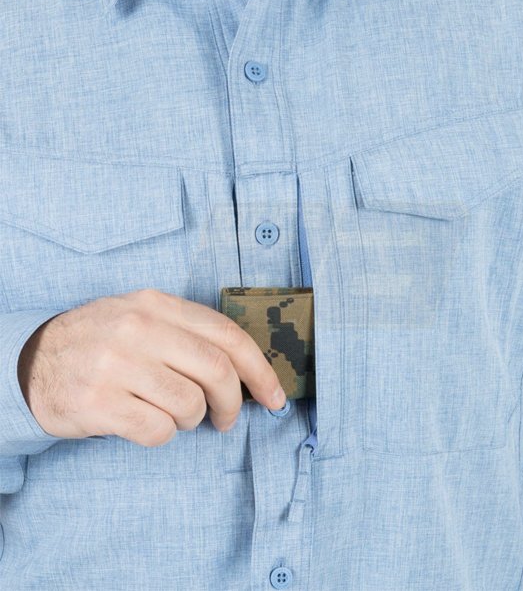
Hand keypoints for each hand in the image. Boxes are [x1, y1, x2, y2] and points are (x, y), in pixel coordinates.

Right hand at [16, 289, 286, 446]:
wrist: (31, 359)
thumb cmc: (103, 342)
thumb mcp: (143, 317)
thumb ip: (189, 334)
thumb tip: (248, 372)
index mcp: (157, 304)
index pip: (228, 335)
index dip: (260, 370)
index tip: (275, 397)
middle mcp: (138, 328)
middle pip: (217, 370)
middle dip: (234, 403)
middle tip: (227, 419)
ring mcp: (116, 364)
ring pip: (190, 404)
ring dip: (192, 419)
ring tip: (174, 415)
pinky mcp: (98, 402)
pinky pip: (158, 430)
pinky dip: (163, 434)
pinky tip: (145, 423)